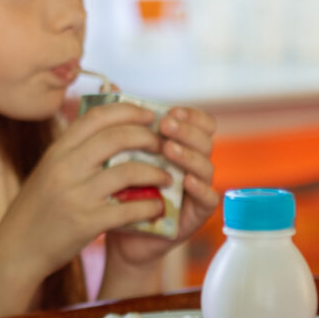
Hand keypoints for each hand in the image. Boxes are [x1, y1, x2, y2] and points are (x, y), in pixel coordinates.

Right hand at [12, 102, 186, 270]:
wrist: (16, 249)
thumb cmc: (37, 209)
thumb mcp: (48, 171)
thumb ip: (74, 151)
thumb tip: (111, 130)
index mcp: (57, 151)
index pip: (96, 117)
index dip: (127, 111)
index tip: (148, 115)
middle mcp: (65, 168)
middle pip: (117, 137)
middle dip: (148, 138)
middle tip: (163, 146)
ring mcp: (76, 196)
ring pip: (128, 171)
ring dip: (156, 173)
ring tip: (167, 178)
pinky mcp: (86, 223)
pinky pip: (129, 209)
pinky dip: (149, 206)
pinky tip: (157, 207)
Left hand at [105, 105, 218, 269]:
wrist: (114, 232)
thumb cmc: (118, 189)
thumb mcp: (116, 155)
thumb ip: (119, 124)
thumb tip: (110, 86)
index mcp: (179, 146)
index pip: (198, 122)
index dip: (190, 114)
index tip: (169, 111)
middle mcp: (193, 164)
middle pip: (205, 139)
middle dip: (186, 130)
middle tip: (166, 125)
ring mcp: (197, 189)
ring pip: (207, 166)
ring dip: (188, 154)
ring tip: (169, 149)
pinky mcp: (196, 215)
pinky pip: (208, 199)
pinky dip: (199, 188)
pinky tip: (184, 180)